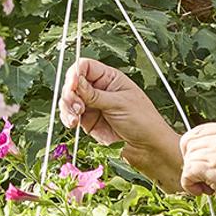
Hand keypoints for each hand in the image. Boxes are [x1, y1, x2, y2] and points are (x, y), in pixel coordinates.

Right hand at [60, 58, 182, 188]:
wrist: (148, 149)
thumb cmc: (143, 122)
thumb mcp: (119, 104)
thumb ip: (94, 94)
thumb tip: (75, 82)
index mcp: (110, 78)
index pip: (85, 66)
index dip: (75, 73)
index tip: (73, 85)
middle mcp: (99, 89)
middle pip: (73, 82)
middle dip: (70, 92)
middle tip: (76, 105)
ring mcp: (93, 105)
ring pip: (69, 99)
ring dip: (67, 106)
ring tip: (76, 117)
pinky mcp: (88, 120)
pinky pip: (70, 115)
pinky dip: (67, 117)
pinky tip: (73, 123)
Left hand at [178, 122, 215, 215]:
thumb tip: (207, 156)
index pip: (200, 130)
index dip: (193, 147)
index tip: (198, 162)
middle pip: (189, 142)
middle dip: (190, 161)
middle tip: (201, 177)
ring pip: (188, 158)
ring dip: (192, 175)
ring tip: (208, 187)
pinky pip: (188, 172)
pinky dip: (189, 184)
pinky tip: (203, 191)